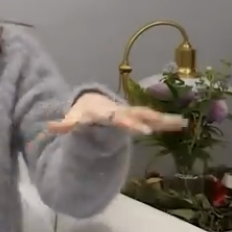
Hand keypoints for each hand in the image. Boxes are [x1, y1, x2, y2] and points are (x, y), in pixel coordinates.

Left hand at [46, 92, 186, 135]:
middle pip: (133, 116)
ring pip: (148, 115)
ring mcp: (131, 113)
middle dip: (142, 121)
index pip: (115, 117)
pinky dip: (167, 122)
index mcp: (105, 112)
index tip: (138, 129)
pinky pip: (155, 119)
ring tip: (180, 122)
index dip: (125, 122)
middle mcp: (121, 111)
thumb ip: (64, 124)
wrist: (93, 102)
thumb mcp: (73, 118)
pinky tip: (183, 124)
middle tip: (152, 128)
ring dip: (162, 119)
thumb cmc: (83, 113)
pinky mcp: (139, 118)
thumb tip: (48, 125)